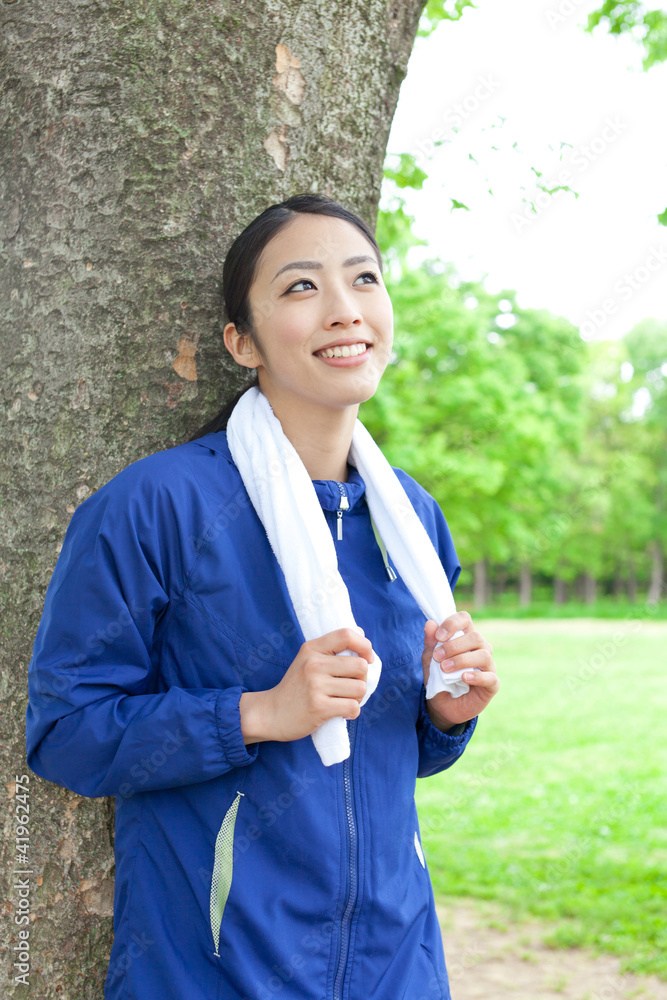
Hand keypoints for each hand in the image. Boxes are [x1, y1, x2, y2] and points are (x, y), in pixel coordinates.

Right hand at [239, 628, 374, 743]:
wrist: (271, 713)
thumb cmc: (295, 686)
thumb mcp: (307, 659)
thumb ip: (331, 648)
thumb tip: (361, 633)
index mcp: (312, 649)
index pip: (346, 635)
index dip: (364, 645)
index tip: (367, 658)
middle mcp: (314, 664)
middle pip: (360, 666)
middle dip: (362, 679)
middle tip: (351, 687)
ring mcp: (316, 686)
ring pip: (360, 689)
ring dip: (357, 698)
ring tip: (344, 700)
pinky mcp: (319, 707)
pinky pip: (353, 707)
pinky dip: (352, 712)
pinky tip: (341, 712)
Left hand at [421, 611, 498, 730]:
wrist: (442, 706)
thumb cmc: (438, 678)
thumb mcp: (429, 660)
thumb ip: (430, 643)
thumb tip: (430, 623)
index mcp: (465, 638)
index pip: (465, 619)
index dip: (453, 623)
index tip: (438, 636)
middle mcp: (480, 649)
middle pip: (476, 636)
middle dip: (453, 646)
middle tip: (437, 657)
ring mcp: (488, 667)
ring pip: (484, 654)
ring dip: (462, 660)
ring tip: (445, 669)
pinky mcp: (492, 685)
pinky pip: (490, 677)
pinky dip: (476, 676)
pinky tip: (463, 678)